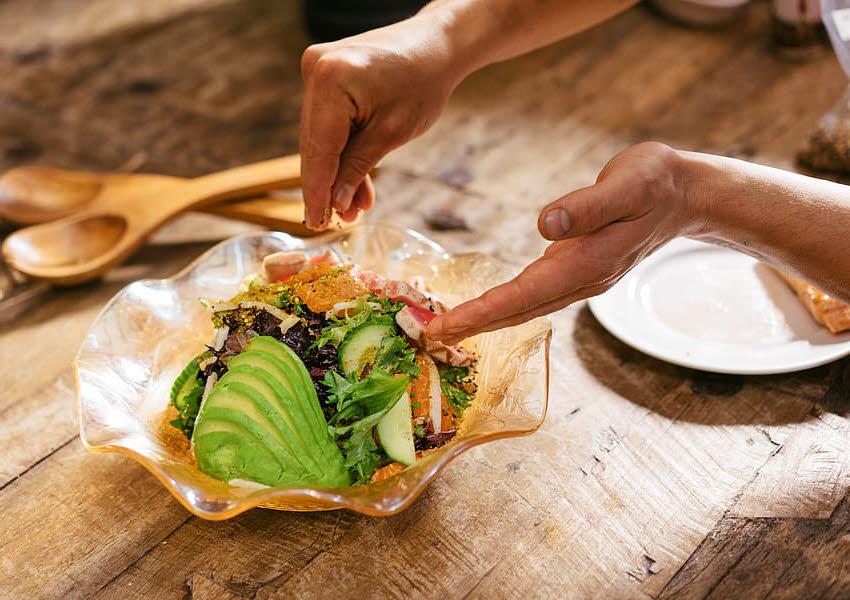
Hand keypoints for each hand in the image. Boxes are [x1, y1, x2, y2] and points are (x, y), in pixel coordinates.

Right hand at [299, 16, 462, 228]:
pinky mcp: (324, 75)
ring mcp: (317, 69)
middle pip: (315, 144)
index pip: (318, 149)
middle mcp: (315, 70)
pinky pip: (329, 122)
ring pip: (321, 136)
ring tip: (352, 209)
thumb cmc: (423, 83)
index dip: (317, 191)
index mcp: (330, 80)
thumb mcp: (391, 134)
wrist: (437, 45)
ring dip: (337, 172)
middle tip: (336, 222)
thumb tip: (335, 204)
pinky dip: (342, 149)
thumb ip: (357, 168)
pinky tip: (353, 184)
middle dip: (328, 185)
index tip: (315, 223)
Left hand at [427, 143, 696, 341]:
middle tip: (432, 335)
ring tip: (449, 326)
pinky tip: (488, 306)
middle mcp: (582, 279)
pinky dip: (506, 304)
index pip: (525, 294)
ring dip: (488, 318)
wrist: (685, 194)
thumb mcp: (628, 185)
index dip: (484, 311)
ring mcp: (581, 278)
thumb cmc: (655, 183)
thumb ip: (588, 206)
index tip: (448, 324)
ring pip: (527, 306)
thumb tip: (546, 224)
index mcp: (588, 262)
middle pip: (520, 309)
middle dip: (476, 324)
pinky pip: (535, 295)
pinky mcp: (579, 269)